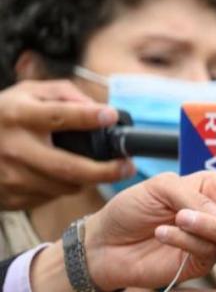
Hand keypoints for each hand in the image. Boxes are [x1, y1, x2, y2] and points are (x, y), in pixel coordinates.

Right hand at [0, 79, 131, 209]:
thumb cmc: (6, 115)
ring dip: (86, 180)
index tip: (111, 116)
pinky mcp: (11, 198)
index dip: (87, 117)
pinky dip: (63, 187)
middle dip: (105, 171)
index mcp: (19, 115)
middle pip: (68, 167)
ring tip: (91, 168)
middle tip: (127, 167)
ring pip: (65, 187)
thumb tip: (97, 108)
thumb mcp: (29, 93)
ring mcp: (11, 176)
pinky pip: (51, 197)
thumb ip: (64, 93)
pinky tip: (60, 175)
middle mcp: (14, 147)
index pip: (58, 116)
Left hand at [86, 171, 215, 290]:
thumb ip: (197, 198)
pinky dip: (188, 240)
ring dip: (212, 226)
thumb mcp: (161, 188)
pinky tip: (165, 233)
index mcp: (214, 189)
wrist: (104, 244)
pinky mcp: (200, 263)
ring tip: (181, 219)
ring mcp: (212, 241)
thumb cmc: (132, 209)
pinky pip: (209, 251)